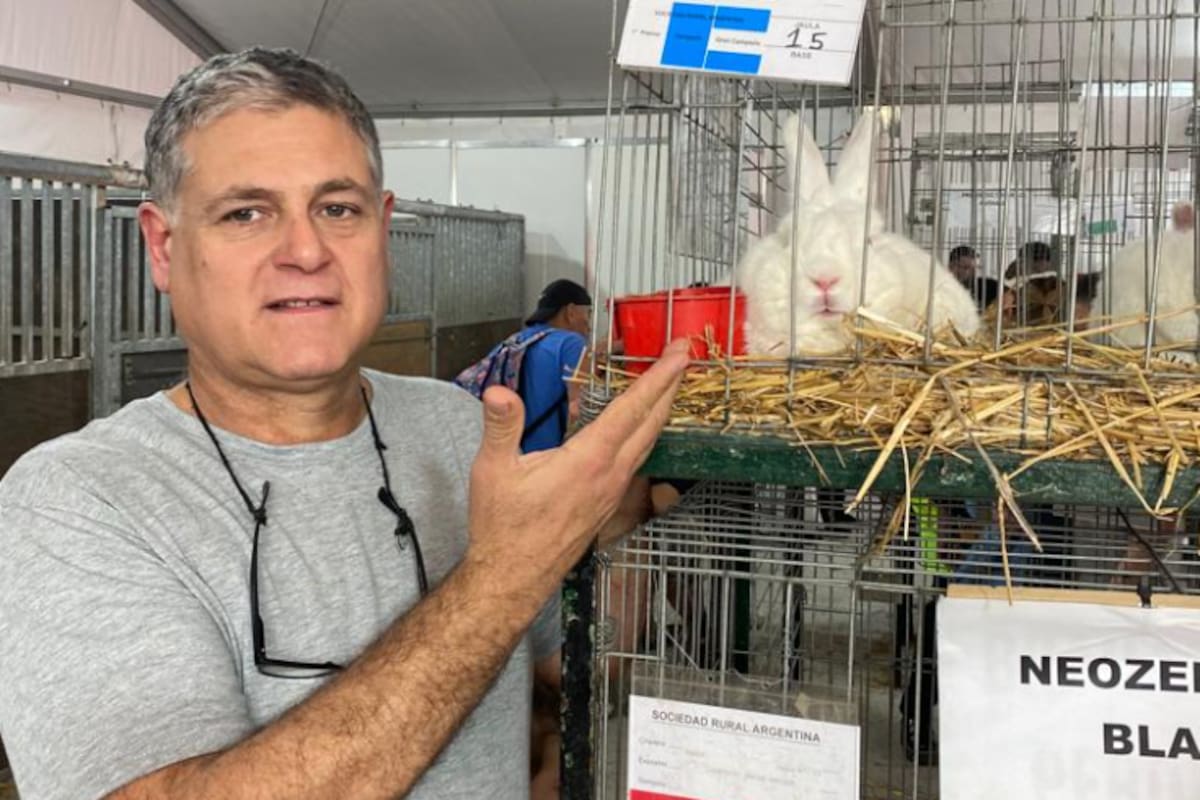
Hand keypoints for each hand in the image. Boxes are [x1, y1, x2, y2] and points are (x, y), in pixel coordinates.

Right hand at [466, 339, 688, 596]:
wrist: (514, 577)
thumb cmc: (504, 528)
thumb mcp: (494, 471)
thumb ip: (501, 427)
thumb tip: (500, 393)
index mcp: (589, 461)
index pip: (631, 410)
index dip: (657, 378)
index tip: (678, 355)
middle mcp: (611, 475)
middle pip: (651, 423)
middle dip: (670, 385)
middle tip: (685, 355)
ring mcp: (614, 491)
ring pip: (647, 442)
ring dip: (661, 408)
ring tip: (669, 383)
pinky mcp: (609, 502)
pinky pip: (637, 458)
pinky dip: (645, 432)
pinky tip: (639, 426)